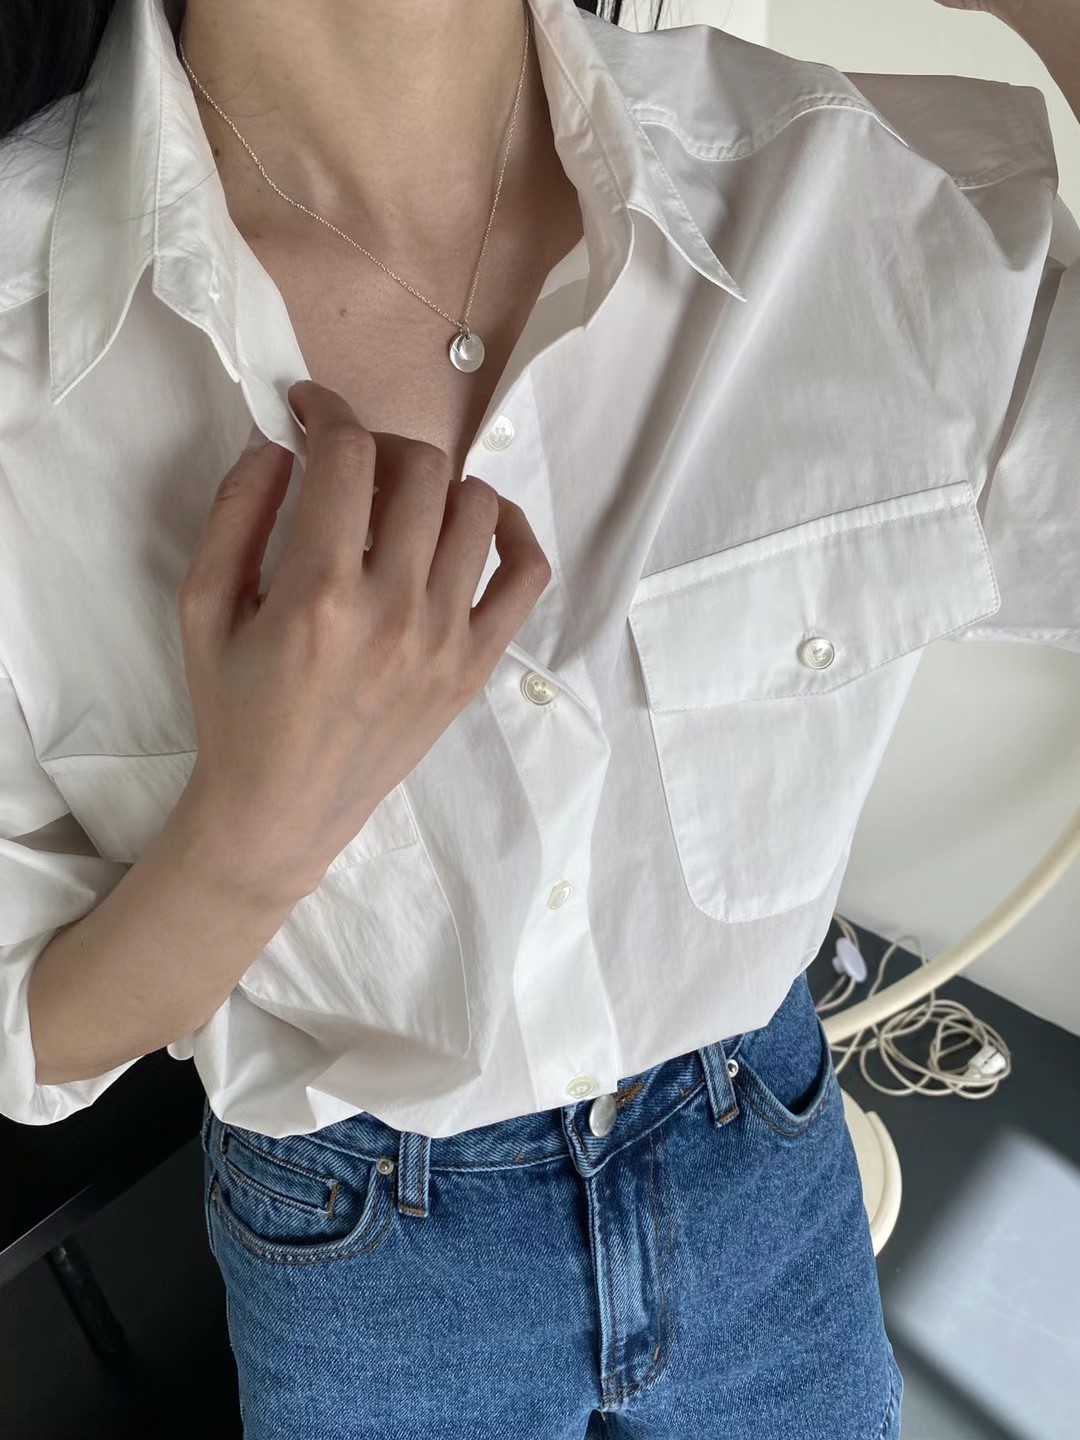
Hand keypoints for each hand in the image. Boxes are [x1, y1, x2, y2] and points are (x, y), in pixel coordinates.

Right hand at [175, 379, 551, 899]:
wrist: (282, 810)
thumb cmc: (235, 711)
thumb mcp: (202, 609)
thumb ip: (235, 514)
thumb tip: (277, 442)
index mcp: (319, 594)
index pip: (348, 457)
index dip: (326, 410)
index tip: (309, 409)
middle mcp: (395, 609)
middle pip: (420, 469)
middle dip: (379, 442)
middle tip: (350, 464)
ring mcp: (447, 638)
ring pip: (477, 506)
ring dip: (437, 482)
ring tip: (401, 502)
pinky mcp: (477, 665)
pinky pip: (526, 573)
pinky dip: (512, 531)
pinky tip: (474, 524)